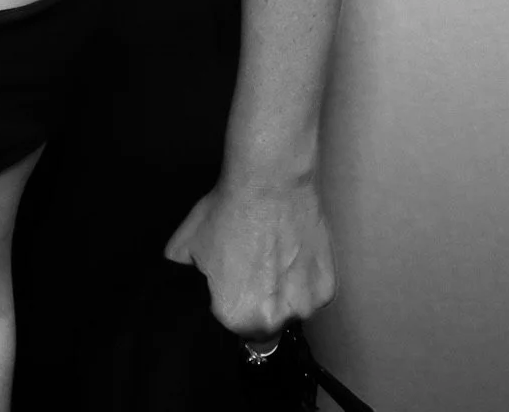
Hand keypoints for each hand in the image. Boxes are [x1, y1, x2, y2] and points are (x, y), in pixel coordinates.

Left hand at [163, 174, 334, 341]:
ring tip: (272, 255)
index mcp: (236, 316)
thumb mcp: (185, 245)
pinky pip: (312, 293)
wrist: (269, 182)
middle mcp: (274, 320)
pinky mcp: (327, 289)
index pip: (232, 326)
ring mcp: (305, 306)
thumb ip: (181, 277)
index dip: (228, 304)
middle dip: (257, 303)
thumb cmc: (226, 211)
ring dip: (283, 293)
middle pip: (264, 324)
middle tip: (251, 268)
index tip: (230, 283)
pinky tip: (291, 251)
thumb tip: (183, 288)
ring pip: (290, 309)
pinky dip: (303, 279)